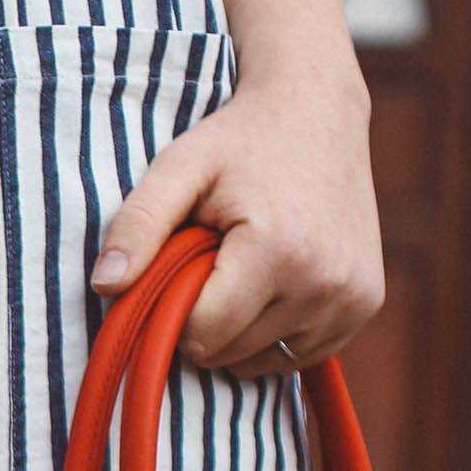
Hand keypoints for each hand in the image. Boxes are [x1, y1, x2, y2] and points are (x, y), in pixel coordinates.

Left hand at [89, 72, 383, 378]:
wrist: (318, 108)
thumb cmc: (238, 139)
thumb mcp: (178, 168)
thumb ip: (136, 225)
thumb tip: (103, 285)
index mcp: (277, 251)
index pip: (200, 335)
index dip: (176, 309)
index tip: (182, 267)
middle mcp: (324, 282)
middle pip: (229, 353)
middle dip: (208, 319)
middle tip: (217, 260)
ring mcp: (352, 298)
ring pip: (262, 362)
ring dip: (242, 329)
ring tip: (249, 266)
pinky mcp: (367, 304)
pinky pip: (299, 354)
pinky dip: (277, 331)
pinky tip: (277, 281)